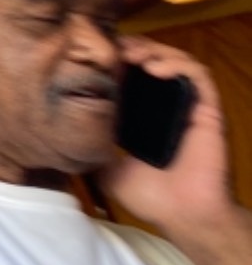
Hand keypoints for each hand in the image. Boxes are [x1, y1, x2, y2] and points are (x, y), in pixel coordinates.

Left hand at [108, 38, 251, 264]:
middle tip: (111, 46)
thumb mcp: (106, 168)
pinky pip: (199, 77)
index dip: (116, 60)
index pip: (133, 76)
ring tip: (131, 54)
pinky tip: (155, 68)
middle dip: (133, 48)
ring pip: (177, 61)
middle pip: (154, 61)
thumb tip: (57, 134)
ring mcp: (190, 106)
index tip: (93, 53)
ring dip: (154, 50)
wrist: (184, 217)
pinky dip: (178, 65)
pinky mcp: (208, 110)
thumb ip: (89, 147)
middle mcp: (169, 106)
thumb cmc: (151, 197)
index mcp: (146, 116)